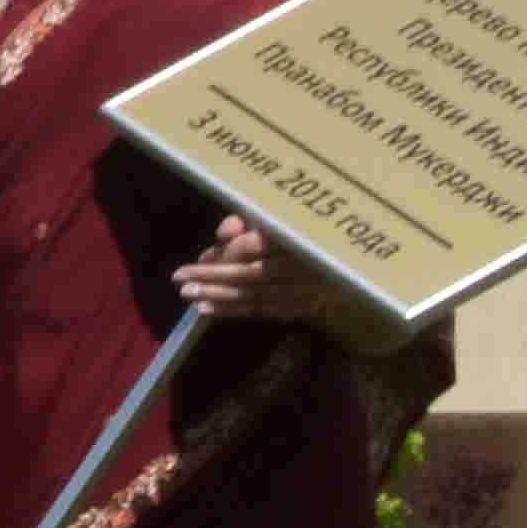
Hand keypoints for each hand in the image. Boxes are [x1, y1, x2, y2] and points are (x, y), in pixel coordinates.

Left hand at [176, 210, 382, 340]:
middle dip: (211, 277)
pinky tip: (207, 309)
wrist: (347, 256)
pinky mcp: (305, 306)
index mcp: (299, 234)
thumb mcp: (274, 216)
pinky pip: (263, 310)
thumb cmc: (300, 229)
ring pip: (254, 295)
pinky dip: (232, 311)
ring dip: (216, 297)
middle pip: (249, 273)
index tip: (198, 260)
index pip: (254, 246)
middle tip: (179, 279)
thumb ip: (246, 221)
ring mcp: (309, 288)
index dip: (224, 254)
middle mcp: (306, 264)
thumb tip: (222, 234)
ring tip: (187, 295)